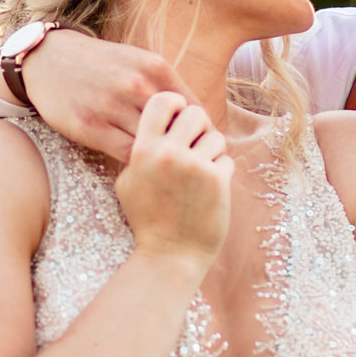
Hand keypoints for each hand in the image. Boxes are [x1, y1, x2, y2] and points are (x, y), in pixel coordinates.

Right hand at [11, 29, 188, 161]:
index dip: (200, 130)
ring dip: (161, 157)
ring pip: (152, 143)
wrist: (49, 59)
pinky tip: (141, 165)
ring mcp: (111, 107)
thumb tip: (198, 117)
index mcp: (154, 67)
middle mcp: (135, 85)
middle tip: (191, 162)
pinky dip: (138, 162)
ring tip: (169, 168)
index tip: (202, 145)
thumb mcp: (138, 61)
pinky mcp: (89, 127)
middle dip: (185, 147)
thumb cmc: (101, 63)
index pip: (192, 107)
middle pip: (176, 127)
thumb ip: (166, 85)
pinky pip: (126, 153)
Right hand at [115, 94, 231, 262]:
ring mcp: (194, 166)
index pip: (161, 100)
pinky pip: (227, 158)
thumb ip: (138, 150)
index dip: (174, 104)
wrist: (170, 256)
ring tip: (200, 174)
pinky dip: (222, 171)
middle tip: (194, 147)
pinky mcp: (218, 180)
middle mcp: (168, 154)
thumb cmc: (148, 219)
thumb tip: (155, 120)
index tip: (178, 117)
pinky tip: (209, 190)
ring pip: (215, 135)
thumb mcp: (128, 182)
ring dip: (212, 151)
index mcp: (142, 150)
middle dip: (198, 128)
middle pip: (194, 112)